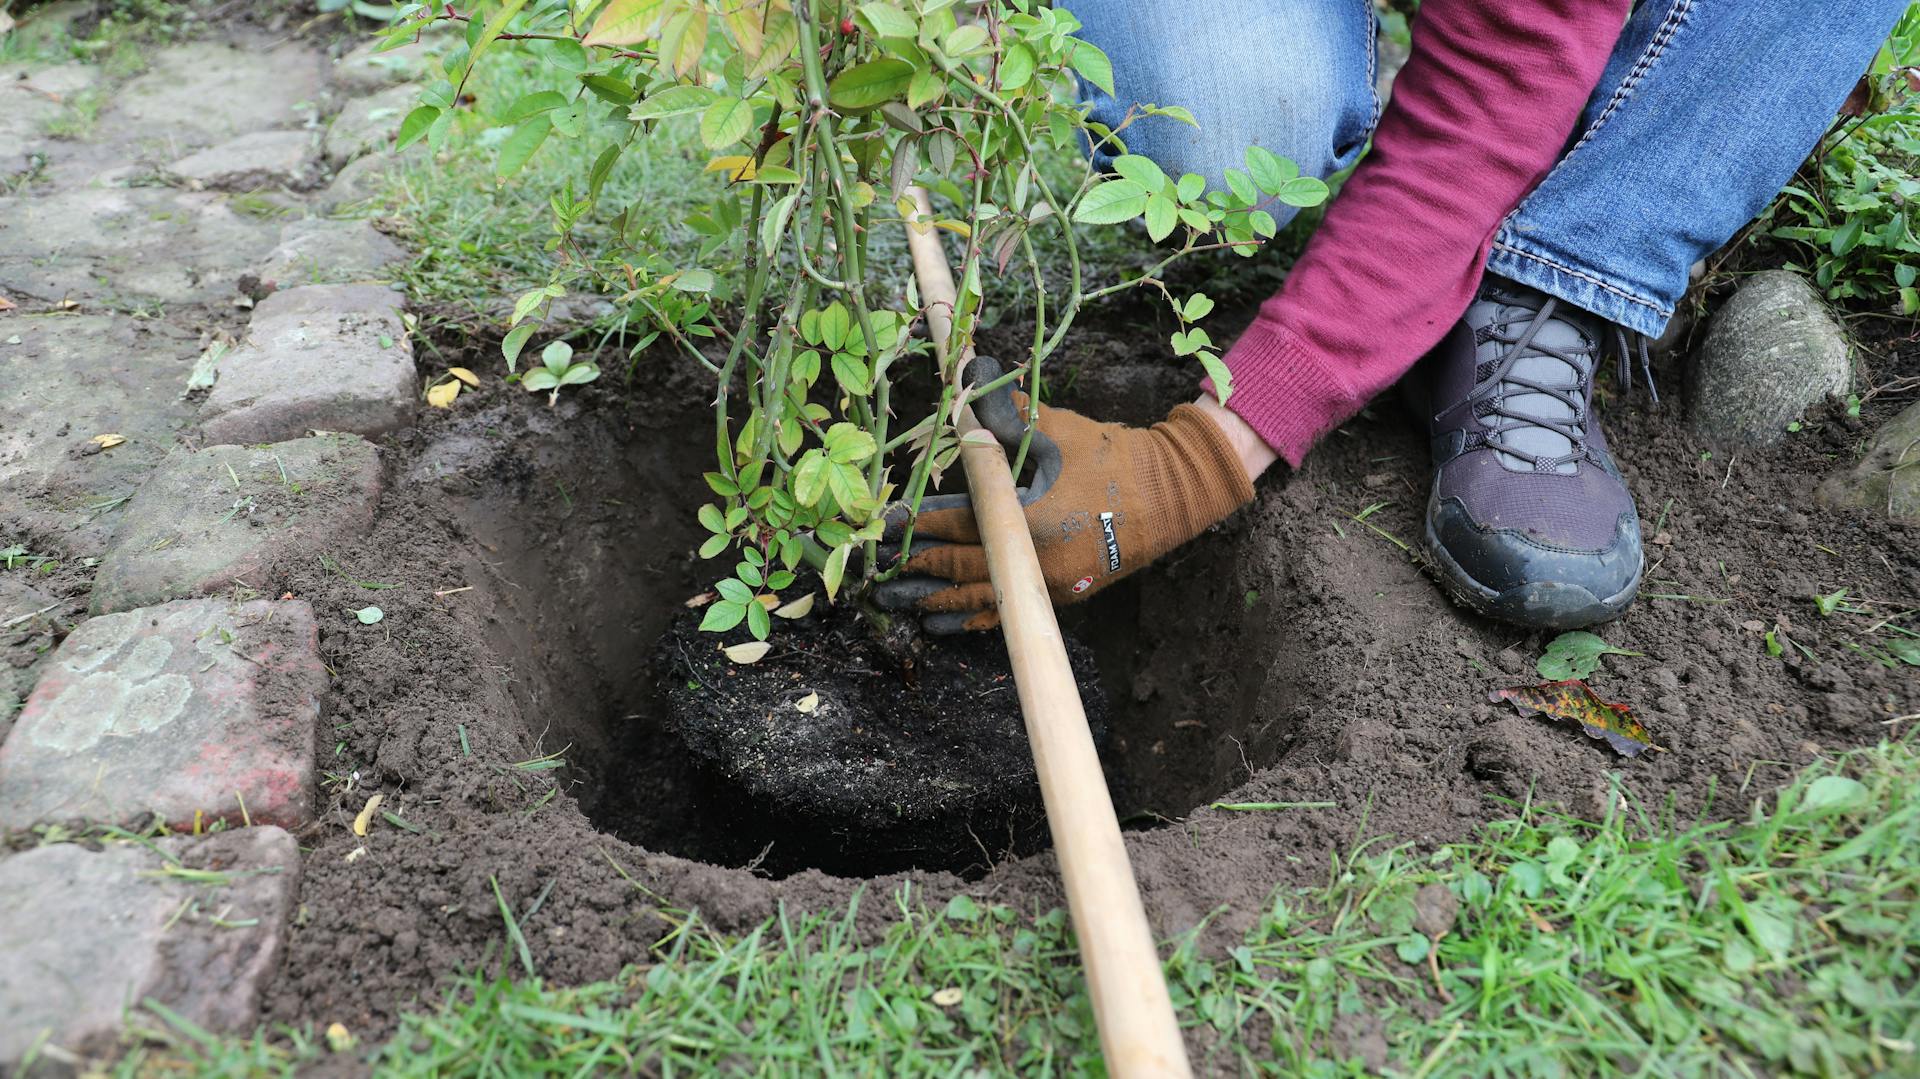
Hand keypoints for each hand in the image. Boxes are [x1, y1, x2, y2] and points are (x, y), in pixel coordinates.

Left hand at [874, 357, 1256, 632]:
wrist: (1167, 495)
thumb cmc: (1108, 457)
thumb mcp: (1054, 429)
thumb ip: (1005, 411)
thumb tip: (967, 372)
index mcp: (1027, 517)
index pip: (960, 524)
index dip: (922, 524)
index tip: (890, 526)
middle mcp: (1032, 559)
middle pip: (961, 568)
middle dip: (917, 569)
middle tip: (879, 575)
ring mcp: (1046, 583)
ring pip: (979, 598)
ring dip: (937, 602)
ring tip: (901, 605)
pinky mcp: (1059, 595)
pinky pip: (1006, 613)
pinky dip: (973, 619)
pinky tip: (945, 625)